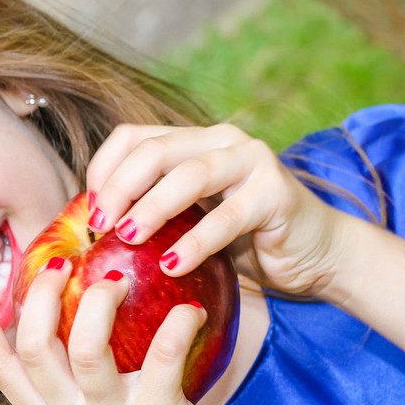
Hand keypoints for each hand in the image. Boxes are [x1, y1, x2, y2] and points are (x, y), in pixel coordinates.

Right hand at [0, 263, 230, 404]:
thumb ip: (69, 384)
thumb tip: (68, 319)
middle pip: (34, 346)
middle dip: (42, 295)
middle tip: (64, 265)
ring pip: (88, 346)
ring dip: (100, 301)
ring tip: (119, 279)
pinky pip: (163, 354)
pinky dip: (178, 323)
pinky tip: (190, 309)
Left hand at [86, 122, 348, 298]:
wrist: (316, 254)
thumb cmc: (243, 243)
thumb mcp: (188, 224)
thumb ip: (152, 216)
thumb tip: (90, 235)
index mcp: (192, 142)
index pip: (132, 137)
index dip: (104, 170)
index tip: (88, 211)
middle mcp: (220, 141)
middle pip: (155, 150)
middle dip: (120, 187)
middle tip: (99, 224)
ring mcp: (251, 162)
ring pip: (189, 175)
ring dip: (152, 207)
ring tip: (127, 237)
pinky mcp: (276, 192)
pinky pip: (227, 217)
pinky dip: (195, 242)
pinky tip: (172, 266)